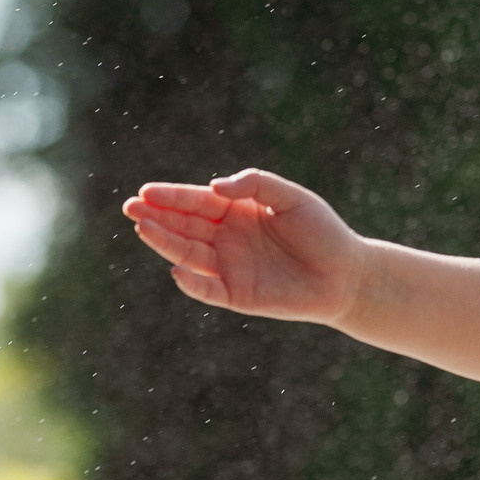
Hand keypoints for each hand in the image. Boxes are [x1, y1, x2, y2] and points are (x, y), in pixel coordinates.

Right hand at [123, 170, 367, 324]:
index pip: (197, 202)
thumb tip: (214, 187)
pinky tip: (177, 269)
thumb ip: (255, 184)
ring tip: (144, 228)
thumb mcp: (292, 198)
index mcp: (237, 212)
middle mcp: (227, 239)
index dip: (171, 197)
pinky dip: (192, 282)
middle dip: (157, 216)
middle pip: (185, 226)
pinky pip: (207, 289)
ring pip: (189, 254)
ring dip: (165, 243)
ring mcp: (230, 267)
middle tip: (131, 207)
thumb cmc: (322, 232)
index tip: (146, 191)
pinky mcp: (237, 295)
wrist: (348, 275)